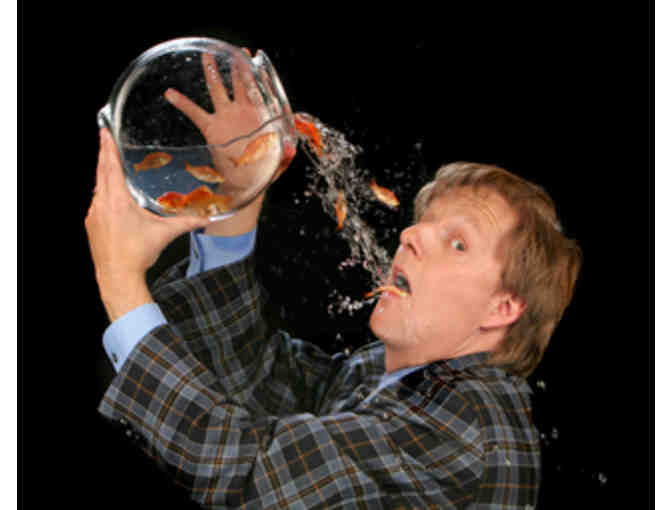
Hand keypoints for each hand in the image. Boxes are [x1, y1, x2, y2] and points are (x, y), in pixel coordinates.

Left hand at [85, 128, 208, 319]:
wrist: (118, 277)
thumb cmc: (138, 254)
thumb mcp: (164, 234)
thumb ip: (186, 223)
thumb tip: (206, 219)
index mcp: (118, 201)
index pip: (110, 167)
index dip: (108, 148)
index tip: (104, 132)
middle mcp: (102, 205)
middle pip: (101, 172)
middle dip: (104, 154)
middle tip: (104, 137)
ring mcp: (93, 215)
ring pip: (98, 188)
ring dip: (104, 175)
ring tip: (109, 164)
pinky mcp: (91, 225)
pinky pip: (96, 203)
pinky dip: (103, 194)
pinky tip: (111, 197)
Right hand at [164, 49, 293, 191]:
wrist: (244, 183)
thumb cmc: (263, 171)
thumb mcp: (278, 163)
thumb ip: (285, 155)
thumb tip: (291, 149)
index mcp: (260, 116)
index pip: (259, 90)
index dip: (256, 73)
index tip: (253, 57)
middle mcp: (242, 112)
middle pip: (240, 83)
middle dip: (237, 66)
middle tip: (235, 50)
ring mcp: (226, 118)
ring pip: (218, 91)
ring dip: (212, 73)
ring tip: (207, 56)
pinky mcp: (211, 129)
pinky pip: (195, 113)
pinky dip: (183, 103)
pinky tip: (170, 93)